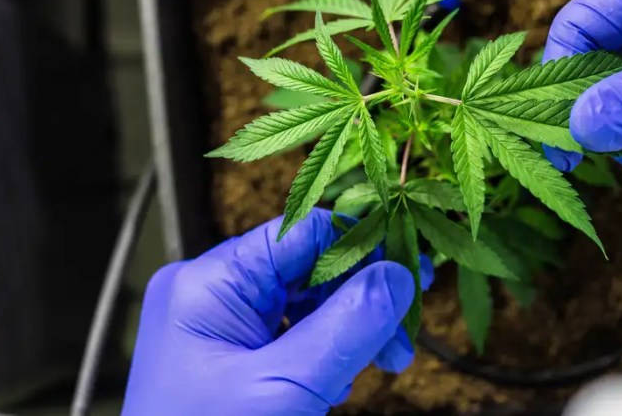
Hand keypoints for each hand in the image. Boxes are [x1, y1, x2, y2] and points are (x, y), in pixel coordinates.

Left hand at [123, 208, 432, 415]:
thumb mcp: (284, 388)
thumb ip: (346, 327)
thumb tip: (399, 274)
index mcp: (209, 282)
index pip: (303, 232)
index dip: (363, 245)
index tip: (412, 273)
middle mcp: (211, 291)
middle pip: (308, 265)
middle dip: (363, 296)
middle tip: (405, 333)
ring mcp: (219, 326)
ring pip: (306, 302)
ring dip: (353, 327)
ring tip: (386, 360)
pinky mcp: (231, 357)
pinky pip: (292, 333)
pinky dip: (329, 350)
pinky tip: (346, 377)